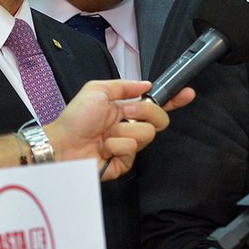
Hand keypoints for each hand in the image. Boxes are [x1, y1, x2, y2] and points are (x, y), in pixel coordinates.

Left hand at [45, 80, 194, 180]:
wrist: (61, 143)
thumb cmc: (75, 117)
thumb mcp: (97, 90)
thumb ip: (124, 86)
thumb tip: (147, 85)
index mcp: (127, 110)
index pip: (157, 105)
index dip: (174, 100)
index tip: (187, 93)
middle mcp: (131, 127)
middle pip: (160, 119)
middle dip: (144, 112)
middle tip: (124, 113)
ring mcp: (129, 146)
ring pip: (147, 134)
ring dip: (123, 130)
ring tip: (106, 134)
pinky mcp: (124, 162)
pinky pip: (132, 149)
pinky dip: (116, 145)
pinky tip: (105, 147)